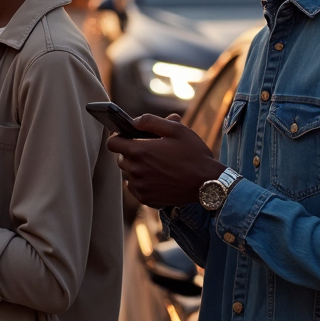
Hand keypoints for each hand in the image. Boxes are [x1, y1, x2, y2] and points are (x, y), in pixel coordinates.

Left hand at [106, 114, 224, 208]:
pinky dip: (142, 182)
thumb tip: (134, 121)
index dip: (118, 138)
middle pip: (121, 159)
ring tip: (157, 165)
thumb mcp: (176, 130)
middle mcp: (136, 170)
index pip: (112, 144)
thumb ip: (151, 121)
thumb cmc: (193, 154)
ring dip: (137, 168)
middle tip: (150, 150)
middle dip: (131, 152)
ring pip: (128, 174)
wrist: (207, 183)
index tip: (127, 137)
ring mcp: (140, 186)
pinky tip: (158, 178)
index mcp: (139, 151)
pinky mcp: (146, 199)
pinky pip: (135, 188)